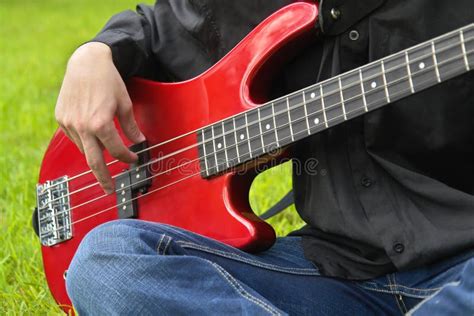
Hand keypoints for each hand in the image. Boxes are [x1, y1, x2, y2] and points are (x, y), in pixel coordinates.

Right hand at [55, 42, 144, 193]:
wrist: (86, 63)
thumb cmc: (108, 81)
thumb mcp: (125, 104)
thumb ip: (131, 127)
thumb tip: (139, 142)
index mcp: (100, 124)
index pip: (117, 151)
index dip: (128, 157)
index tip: (133, 160)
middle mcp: (82, 127)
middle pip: (94, 161)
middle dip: (104, 178)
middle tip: (110, 190)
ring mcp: (69, 123)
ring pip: (84, 150)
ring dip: (95, 157)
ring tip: (104, 165)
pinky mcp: (61, 118)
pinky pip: (75, 138)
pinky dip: (85, 143)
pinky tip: (93, 141)